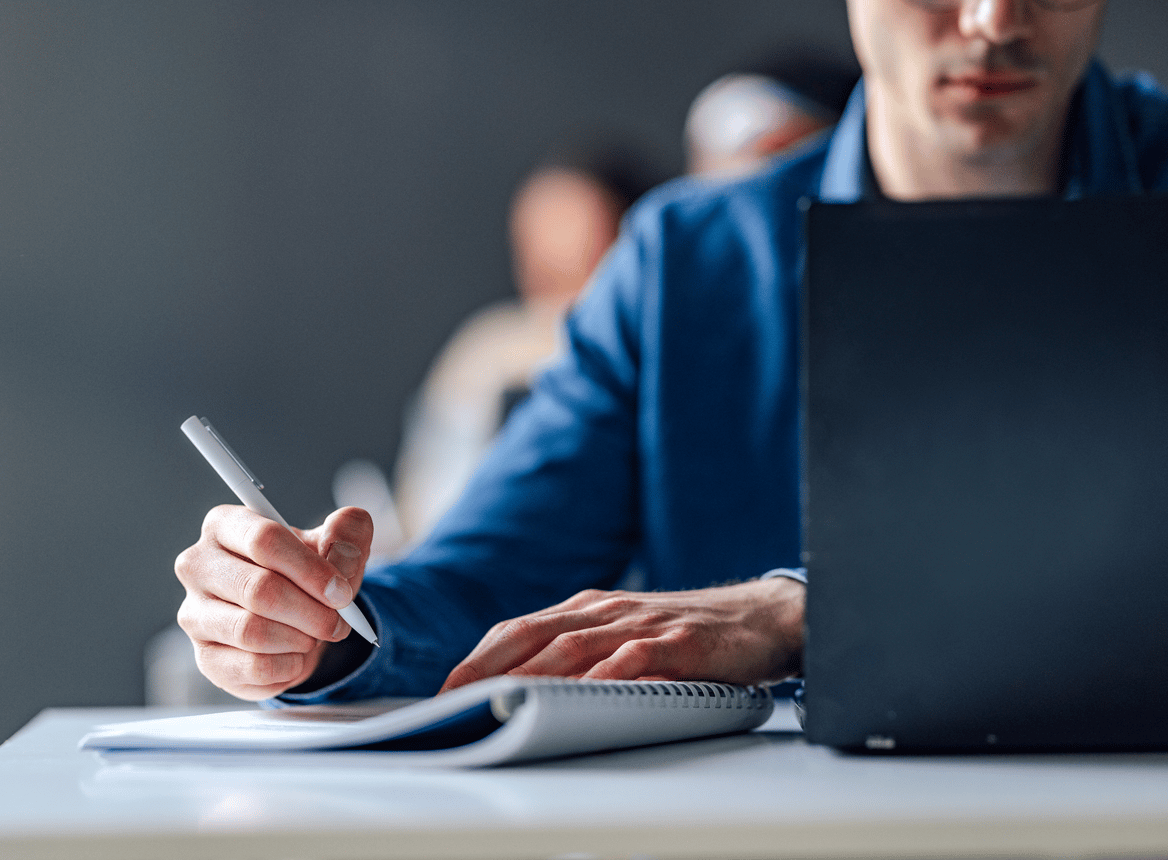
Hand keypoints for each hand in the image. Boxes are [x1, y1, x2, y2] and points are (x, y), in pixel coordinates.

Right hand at [174, 505, 373, 699]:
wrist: (299, 619)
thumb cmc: (311, 573)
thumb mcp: (337, 543)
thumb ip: (347, 533)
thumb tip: (343, 553)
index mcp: (226, 525)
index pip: (264, 540)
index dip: (311, 569)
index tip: (342, 592)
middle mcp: (198, 566)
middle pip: (259, 589)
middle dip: (311, 611)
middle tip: (338, 622)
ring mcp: (194, 614)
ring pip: (251, 631)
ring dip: (299, 639)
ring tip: (314, 635)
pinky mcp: (205, 658)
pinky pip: (251, 667)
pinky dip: (287, 666)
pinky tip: (296, 656)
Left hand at [439, 577, 804, 693]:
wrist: (759, 618)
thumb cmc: (686, 632)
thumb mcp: (625, 635)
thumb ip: (582, 655)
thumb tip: (525, 690)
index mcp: (588, 608)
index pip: (519, 627)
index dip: (479, 656)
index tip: (446, 688)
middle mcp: (606, 610)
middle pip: (533, 633)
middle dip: (487, 666)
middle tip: (454, 698)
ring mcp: (641, 624)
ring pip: (574, 644)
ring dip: (531, 673)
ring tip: (499, 698)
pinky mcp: (677, 641)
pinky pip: (634, 657)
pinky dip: (604, 675)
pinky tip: (583, 693)